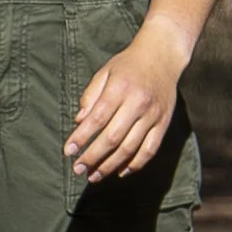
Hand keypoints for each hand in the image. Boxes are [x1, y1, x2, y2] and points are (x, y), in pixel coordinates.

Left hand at [66, 26, 184, 183]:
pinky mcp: (163, 123)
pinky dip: (135, 164)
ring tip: (94, 175)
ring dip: (110, 165)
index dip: (81, 138)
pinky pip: (150, 150)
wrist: (162, 56)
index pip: (97, 119)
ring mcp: (153, 115)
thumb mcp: (105, 73)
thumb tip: (79, 122)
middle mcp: (137, 103)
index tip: (68, 151)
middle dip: (93, 157)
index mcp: (120, 89)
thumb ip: (90, 96)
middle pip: (112, 137)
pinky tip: (120, 171)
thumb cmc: (128, 65)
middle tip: (78, 169)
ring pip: (130, 148)